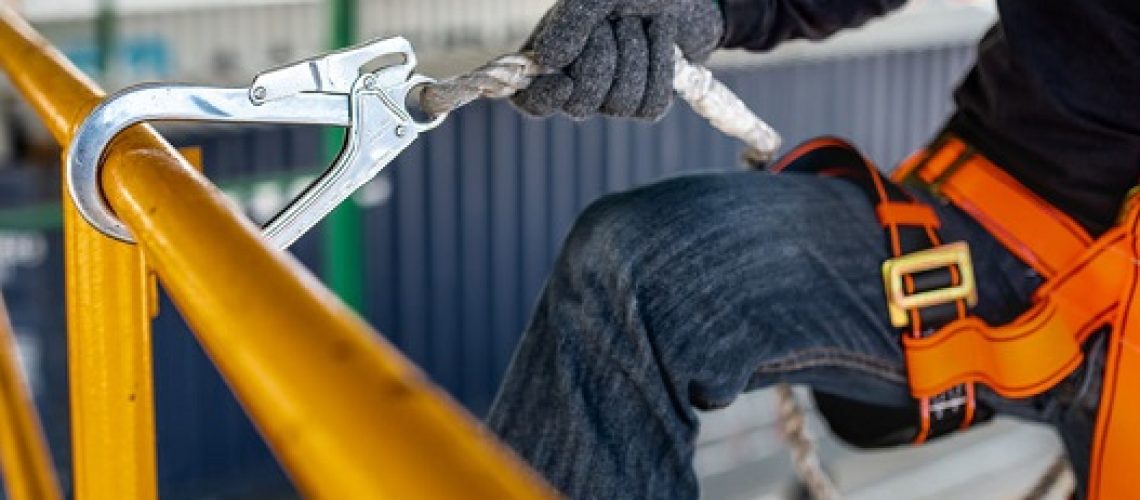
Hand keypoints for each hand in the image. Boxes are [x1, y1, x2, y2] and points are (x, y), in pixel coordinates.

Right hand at [512, 0, 723, 120]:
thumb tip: (549, 59)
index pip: (530, 99)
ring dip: (637, 55)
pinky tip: (660, 40)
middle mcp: (574, 82)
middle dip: (604, 57)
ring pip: (620, 104)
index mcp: (548, 56)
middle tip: (616, 20)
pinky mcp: (644, 103)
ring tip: (641, 23)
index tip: (564, 82)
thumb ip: (569, 24)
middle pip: (581, 105)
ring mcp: (610, 96)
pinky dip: (661, 67)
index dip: (543, 98)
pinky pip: (650, 107)